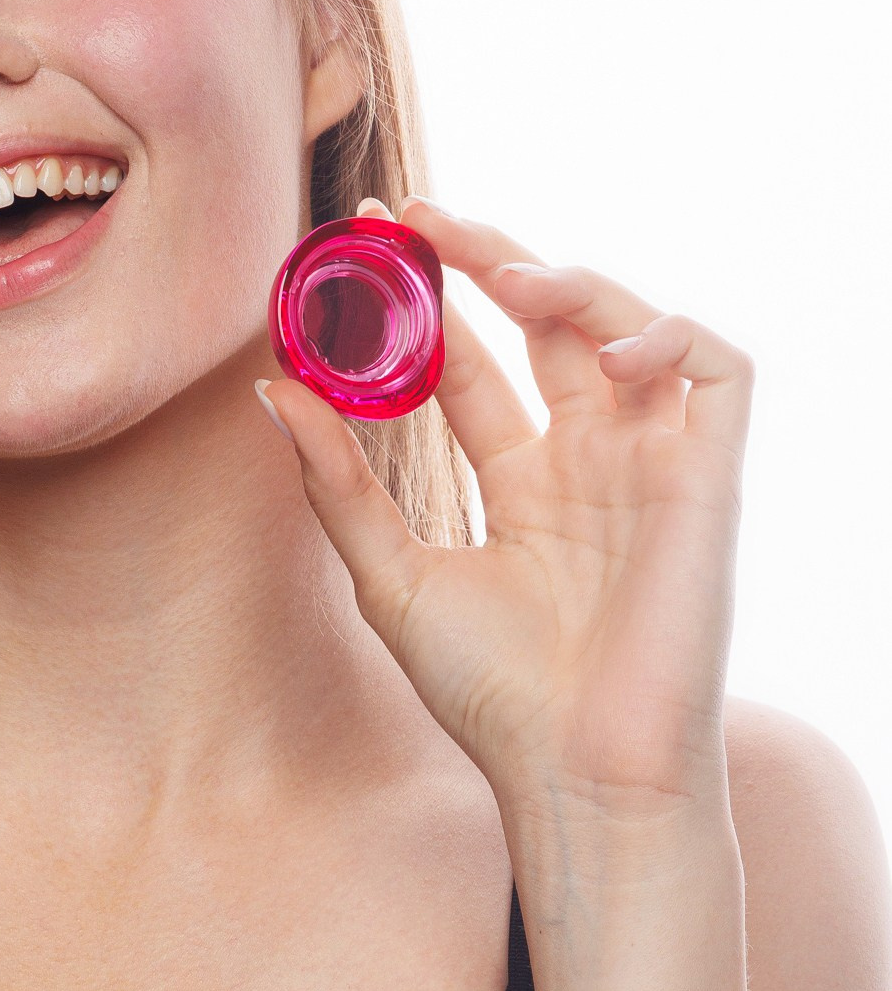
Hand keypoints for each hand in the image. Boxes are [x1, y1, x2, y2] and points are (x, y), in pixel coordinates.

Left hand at [256, 197, 753, 826]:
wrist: (577, 773)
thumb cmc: (494, 698)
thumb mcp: (392, 579)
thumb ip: (338, 484)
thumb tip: (271, 387)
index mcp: (520, 484)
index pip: (470, 360)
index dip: (427, 298)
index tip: (368, 240)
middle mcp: (588, 461)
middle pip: (545, 322)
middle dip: (487, 256)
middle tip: (417, 217)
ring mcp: (651, 464)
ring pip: (626, 325)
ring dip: (569, 282)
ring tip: (505, 275)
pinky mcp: (710, 478)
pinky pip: (720, 369)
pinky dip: (669, 334)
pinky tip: (607, 353)